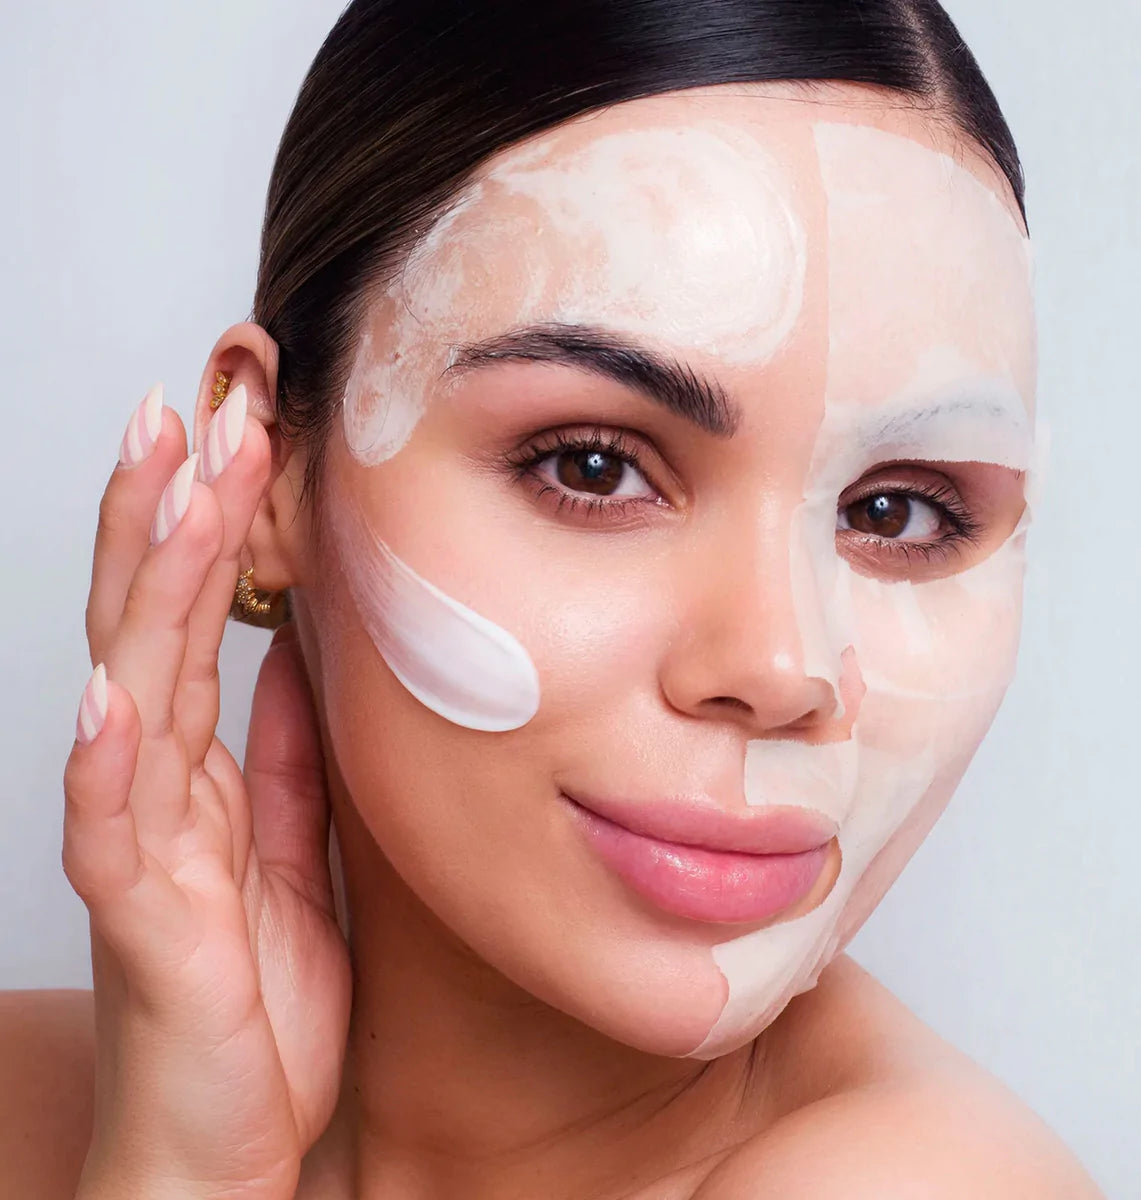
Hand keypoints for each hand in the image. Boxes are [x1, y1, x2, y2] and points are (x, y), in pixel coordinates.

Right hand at [63, 385, 351, 1198]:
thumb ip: (291, 754)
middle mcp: (158, 784)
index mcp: (199, 766)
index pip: (192, 616)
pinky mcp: (139, 915)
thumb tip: (307, 657)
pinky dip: (111, 756)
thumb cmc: (256, 996)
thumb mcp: (297, 849)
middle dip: (167, 513)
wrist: (226, 1133)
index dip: (208, 523)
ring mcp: (140, 842)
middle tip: (192, 410)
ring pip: (131, 689)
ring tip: (161, 490)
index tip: (237, 432)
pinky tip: (113, 691)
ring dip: (144, 588)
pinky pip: (114, 825)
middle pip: (150, 622)